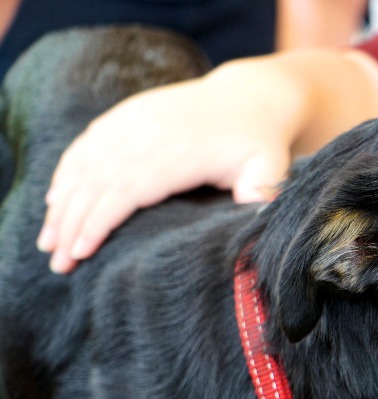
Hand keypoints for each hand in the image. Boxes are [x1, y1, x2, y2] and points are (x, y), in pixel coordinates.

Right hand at [38, 49, 377, 272]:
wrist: (249, 99)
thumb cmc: (260, 143)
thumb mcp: (270, 166)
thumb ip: (261, 189)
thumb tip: (253, 206)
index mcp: (178, 151)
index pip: (127, 190)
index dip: (99, 221)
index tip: (82, 252)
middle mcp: (147, 132)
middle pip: (97, 182)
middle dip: (72, 223)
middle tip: (58, 263)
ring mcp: (132, 121)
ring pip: (84, 164)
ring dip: (61, 204)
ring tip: (49, 241)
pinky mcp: (125, 115)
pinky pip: (85, 146)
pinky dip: (65, 174)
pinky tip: (54, 203)